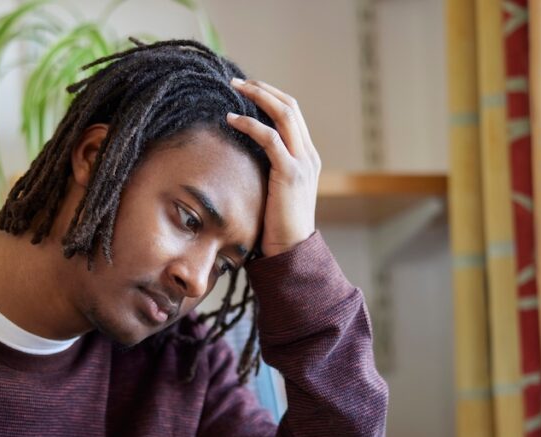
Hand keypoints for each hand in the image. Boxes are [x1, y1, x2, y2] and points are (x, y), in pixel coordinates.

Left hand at [227, 78, 320, 257]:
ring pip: (284, 114)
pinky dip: (250, 124)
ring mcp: (302, 162)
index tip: (248, 90)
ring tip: (234, 89)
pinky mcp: (290, 173)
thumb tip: (240, 161)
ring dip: (258, 96)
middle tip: (237, 82)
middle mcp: (308, 155)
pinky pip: (270, 138)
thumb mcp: (274, 193)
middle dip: (263, 89)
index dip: (271, 97)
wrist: (291, 251)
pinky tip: (232, 119)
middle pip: (290, 106)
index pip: (293, 115)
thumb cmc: (276, 228)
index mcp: (307, 157)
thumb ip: (266, 173)